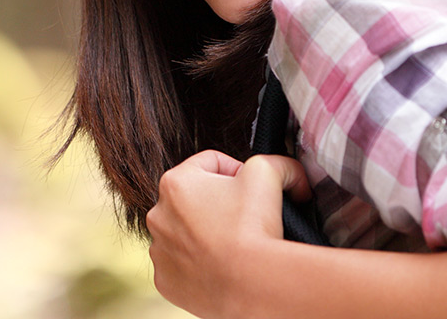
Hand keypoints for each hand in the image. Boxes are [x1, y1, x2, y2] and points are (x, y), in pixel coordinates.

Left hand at [146, 150, 310, 317]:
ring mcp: (159, 250)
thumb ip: (276, 162)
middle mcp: (158, 215)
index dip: (236, 171)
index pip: (209, 164)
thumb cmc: (253, 227)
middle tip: (243, 219)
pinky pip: (181, 266)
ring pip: (184, 234)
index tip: (250, 189)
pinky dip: (198, 265)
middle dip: (217, 204)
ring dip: (205, 235)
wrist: (251, 284)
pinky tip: (219, 266)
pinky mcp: (164, 280)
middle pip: (193, 200)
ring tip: (232, 244)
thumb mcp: (267, 174)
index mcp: (175, 182)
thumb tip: (289, 170)